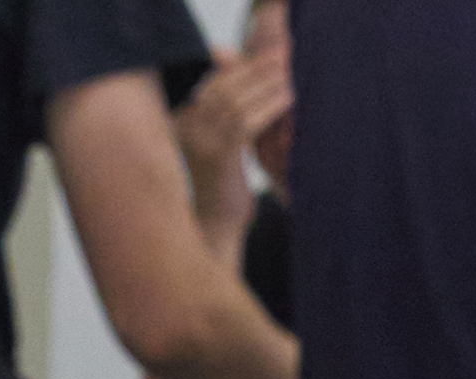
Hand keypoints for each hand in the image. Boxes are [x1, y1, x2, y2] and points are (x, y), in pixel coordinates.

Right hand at [177, 17, 290, 234]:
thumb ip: (230, 110)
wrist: (218, 226)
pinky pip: (246, 122)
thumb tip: (240, 74)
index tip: (269, 56)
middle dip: (256, 69)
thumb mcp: (225, 142)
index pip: (214, 81)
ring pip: (235, 100)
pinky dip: (270, 106)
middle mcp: (186, 126)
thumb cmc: (226, 184)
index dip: (243, 66)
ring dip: (267, 84)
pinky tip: (290, 98)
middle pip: (224, 85)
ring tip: (291, 74)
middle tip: (283, 56)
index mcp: (183, 119)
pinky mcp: (218, 155)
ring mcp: (199, 140)